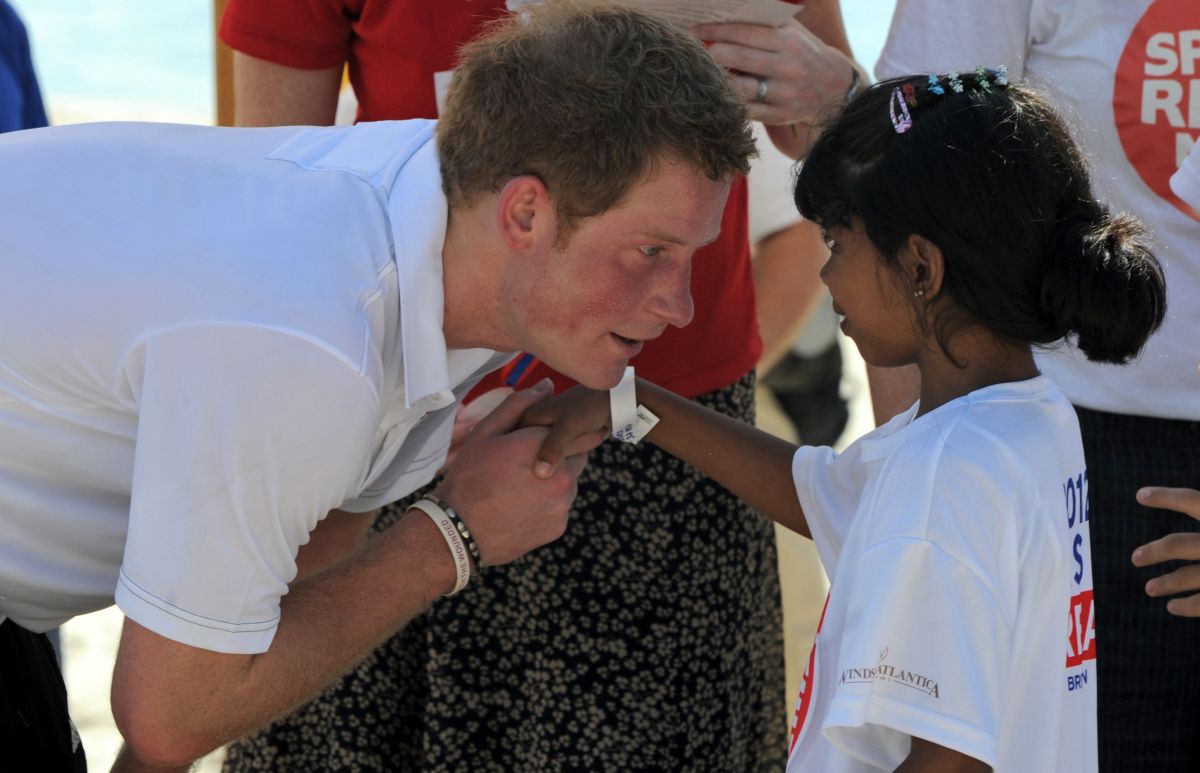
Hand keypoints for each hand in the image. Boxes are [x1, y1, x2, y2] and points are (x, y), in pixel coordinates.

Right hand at [432, 380, 597, 565]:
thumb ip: (520, 404)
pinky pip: (561, 509)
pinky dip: (548, 506)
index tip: (557, 436)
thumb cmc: (471, 475)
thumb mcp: (487, 431)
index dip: (569, 433)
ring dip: (555, 482)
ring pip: (570, 485)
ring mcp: (563, 502)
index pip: (579, 433)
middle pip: (577, 459)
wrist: (460, 527)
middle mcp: (563, 474)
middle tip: (528, 464)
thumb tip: (548, 384)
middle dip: (561, 457)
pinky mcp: (559, 526)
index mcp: (547, 446)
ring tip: (522, 486)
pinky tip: (522, 506)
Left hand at [692, 19, 853, 127]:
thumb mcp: (792, 31)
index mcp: (788, 42)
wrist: (833, 87)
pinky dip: (727, 101)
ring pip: (740, 88)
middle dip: (710, 53)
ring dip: (716, 80)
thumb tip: (726, 11)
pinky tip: (714, 93)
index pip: (744, 32)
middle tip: (689, 50)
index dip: (715, 30)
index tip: (692, 30)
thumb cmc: (802, 52)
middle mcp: (787, 67)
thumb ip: (764, 22)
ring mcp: (783, 94)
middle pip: (738, 59)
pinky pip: (745, 110)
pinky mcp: (779, 116)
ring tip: (699, 73)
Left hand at [1131, 486, 1199, 615]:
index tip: (1139, 495)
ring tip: (1149, 589)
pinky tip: (1172, 607)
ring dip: (1168, 583)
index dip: (1167, 497)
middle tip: (1134, 558)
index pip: (1193, 501)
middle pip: (1181, 544)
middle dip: (1156, 551)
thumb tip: (1179, 500)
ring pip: (1191, 576)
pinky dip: (1188, 606)